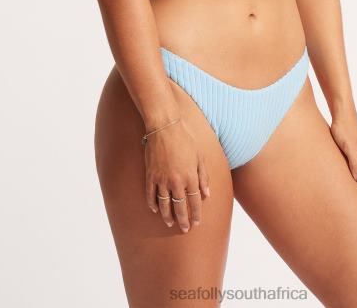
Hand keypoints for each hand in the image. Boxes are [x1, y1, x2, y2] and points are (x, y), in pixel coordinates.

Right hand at [143, 118, 210, 232]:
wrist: (165, 127)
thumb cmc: (185, 139)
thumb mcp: (200, 156)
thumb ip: (203, 177)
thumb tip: (206, 194)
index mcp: (190, 177)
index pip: (194, 201)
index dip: (196, 214)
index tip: (196, 223)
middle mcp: (176, 181)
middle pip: (180, 206)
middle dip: (183, 220)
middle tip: (184, 229)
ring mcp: (162, 179)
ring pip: (164, 204)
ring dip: (167, 215)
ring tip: (170, 223)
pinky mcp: (150, 175)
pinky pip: (150, 194)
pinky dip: (153, 203)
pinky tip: (155, 210)